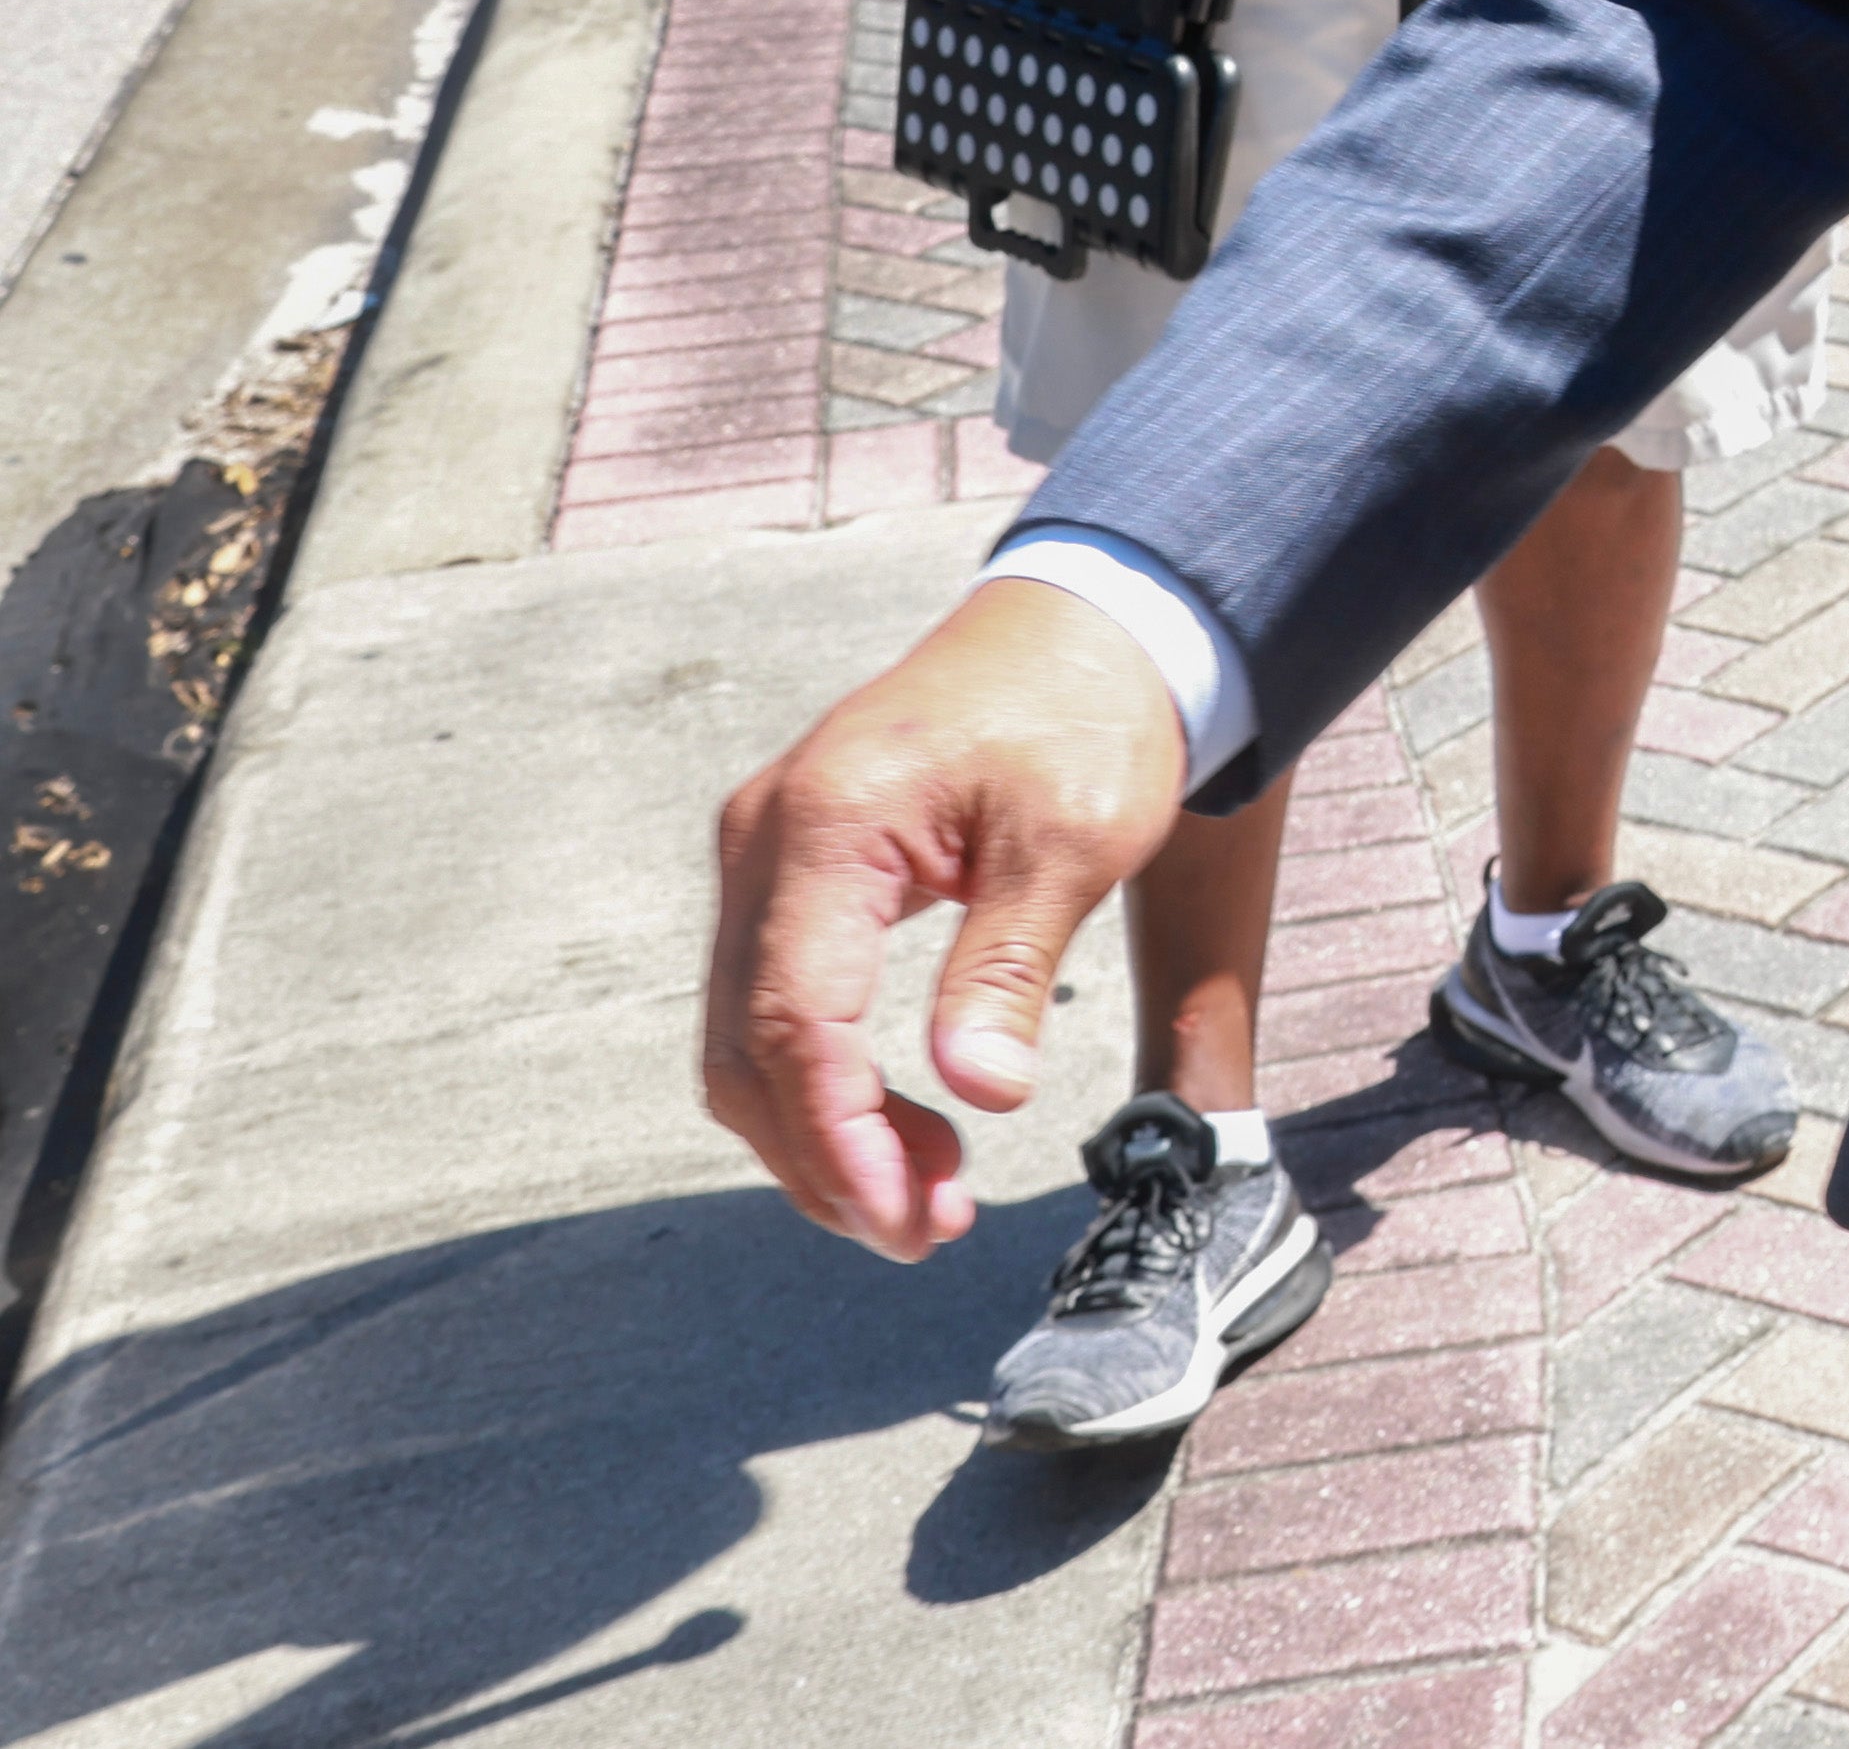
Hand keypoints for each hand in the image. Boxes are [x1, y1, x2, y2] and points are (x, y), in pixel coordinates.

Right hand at [701, 580, 1192, 1259]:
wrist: (1086, 627)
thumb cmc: (1088, 717)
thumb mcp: (1073, 840)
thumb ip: (1011, 966)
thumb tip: (980, 1095)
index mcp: (829, 825)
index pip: (795, 1022)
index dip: (837, 1139)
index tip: (904, 1219)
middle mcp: (767, 839)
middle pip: (749, 1048)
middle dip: (825, 1159)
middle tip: (922, 1232)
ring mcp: (768, 853)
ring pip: (750, 1039)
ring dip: (822, 1134)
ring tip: (928, 1198)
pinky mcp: (793, 870)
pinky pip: (777, 1002)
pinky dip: (825, 1081)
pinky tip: (908, 1125)